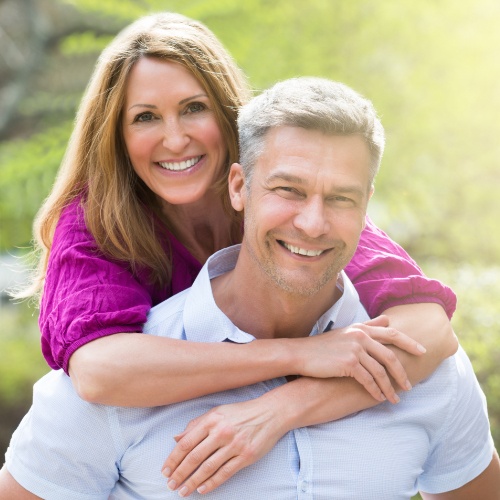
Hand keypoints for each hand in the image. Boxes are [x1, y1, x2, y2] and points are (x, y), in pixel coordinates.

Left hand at [162, 397, 283, 496]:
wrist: (270, 413)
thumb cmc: (240, 413)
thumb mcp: (217, 412)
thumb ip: (196, 425)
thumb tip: (176, 438)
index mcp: (211, 420)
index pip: (186, 442)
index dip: (173, 458)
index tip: (165, 470)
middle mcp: (221, 432)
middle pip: (194, 457)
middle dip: (180, 473)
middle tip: (170, 484)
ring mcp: (234, 444)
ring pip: (208, 467)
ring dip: (193, 481)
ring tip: (183, 490)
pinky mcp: (246, 456)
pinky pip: (225, 473)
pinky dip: (212, 483)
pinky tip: (202, 489)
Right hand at [295, 314, 425, 402]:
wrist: (301, 353)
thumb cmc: (323, 345)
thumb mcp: (347, 332)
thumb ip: (368, 326)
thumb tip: (386, 319)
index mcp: (362, 328)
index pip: (392, 333)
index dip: (409, 342)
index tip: (423, 352)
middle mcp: (361, 336)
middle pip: (390, 355)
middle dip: (402, 372)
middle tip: (410, 385)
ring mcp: (355, 349)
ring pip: (380, 371)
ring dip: (390, 387)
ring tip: (394, 399)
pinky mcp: (349, 363)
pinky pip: (368, 380)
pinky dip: (376, 390)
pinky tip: (379, 398)